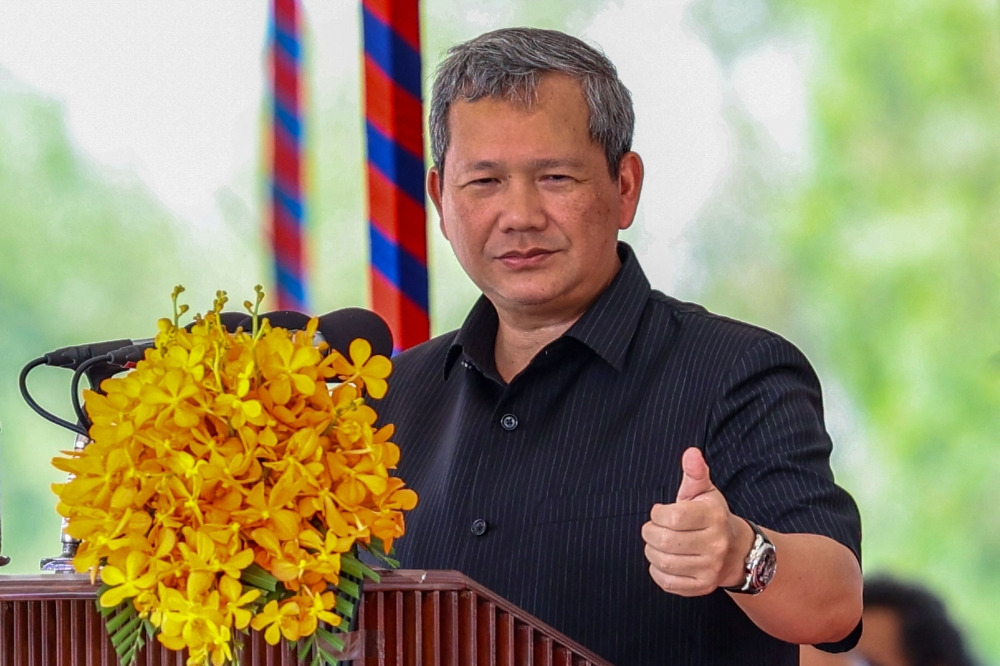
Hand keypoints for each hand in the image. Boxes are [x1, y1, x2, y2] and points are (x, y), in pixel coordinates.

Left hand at [641, 447, 751, 595]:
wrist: (737, 551)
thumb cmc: (712, 516)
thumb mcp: (705, 491)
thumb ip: (694, 472)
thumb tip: (691, 453)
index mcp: (714, 517)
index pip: (673, 517)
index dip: (657, 514)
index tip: (659, 511)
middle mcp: (715, 544)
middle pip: (664, 541)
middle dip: (650, 533)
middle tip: (653, 529)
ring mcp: (710, 568)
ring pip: (663, 562)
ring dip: (652, 551)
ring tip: (658, 543)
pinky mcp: (702, 586)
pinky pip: (667, 581)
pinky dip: (657, 570)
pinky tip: (664, 560)